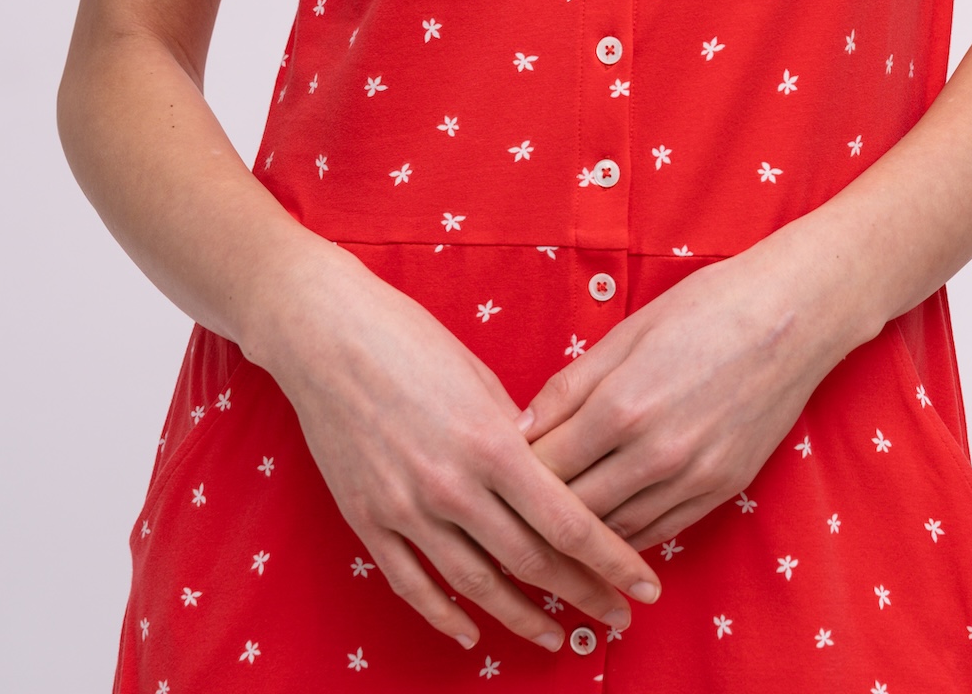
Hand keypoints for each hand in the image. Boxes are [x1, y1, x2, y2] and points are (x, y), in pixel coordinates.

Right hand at [252, 239, 662, 652]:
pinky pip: (413, 585)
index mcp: (493, 443)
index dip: (612, 562)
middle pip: (532, 562)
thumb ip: (516, 435)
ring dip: (524, 618)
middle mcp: (453, 485)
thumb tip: (548, 476)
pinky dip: (446, 616)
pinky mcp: (368, 519)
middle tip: (617, 618)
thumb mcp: (480, 378)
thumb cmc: (410, 340)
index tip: (644, 586)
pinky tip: (472, 632)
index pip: (569, 522)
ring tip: (558, 637)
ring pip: (478, 585)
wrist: (327, 335)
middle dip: (583, 596)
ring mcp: (407, 508)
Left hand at [518, 215, 871, 549]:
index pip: (544, 466)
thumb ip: (570, 386)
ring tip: (548, 534)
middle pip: (573, 508)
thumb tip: (520, 428)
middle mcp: (654, 452)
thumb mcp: (627, 333)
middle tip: (510, 517)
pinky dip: (626, 536)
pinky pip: (660, 531)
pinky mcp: (722, 489)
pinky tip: (605, 532)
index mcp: (621, 405)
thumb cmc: (706, 308)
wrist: (792, 316)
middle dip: (536, 515)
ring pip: (615, 531)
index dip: (511, 477)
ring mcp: (692, 476)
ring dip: (579, 536)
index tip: (491, 480)